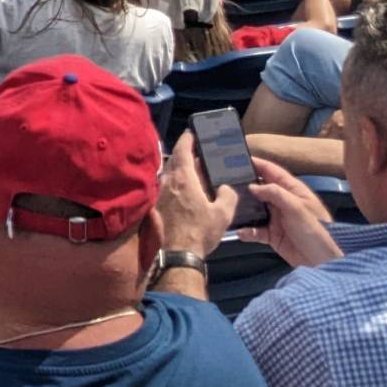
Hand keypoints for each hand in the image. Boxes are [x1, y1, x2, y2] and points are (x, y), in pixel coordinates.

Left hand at [156, 132, 240, 256]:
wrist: (179, 253)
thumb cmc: (201, 231)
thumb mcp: (223, 214)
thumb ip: (228, 196)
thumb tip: (225, 188)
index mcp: (184, 179)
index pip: (182, 150)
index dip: (187, 139)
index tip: (192, 133)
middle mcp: (169, 182)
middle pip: (174, 160)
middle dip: (184, 153)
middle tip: (197, 152)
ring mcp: (161, 193)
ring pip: (170, 173)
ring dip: (180, 169)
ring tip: (194, 171)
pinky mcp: (158, 205)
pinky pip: (167, 186)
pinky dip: (176, 182)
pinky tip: (186, 191)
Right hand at [240, 156, 340, 268]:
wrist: (323, 263)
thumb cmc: (317, 231)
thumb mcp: (297, 208)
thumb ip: (275, 193)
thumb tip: (252, 186)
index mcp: (293, 190)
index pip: (272, 172)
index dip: (257, 164)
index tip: (239, 159)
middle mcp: (283, 202)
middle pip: (260, 189)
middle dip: (245, 186)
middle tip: (226, 184)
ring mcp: (277, 219)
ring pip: (255, 209)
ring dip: (243, 210)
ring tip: (229, 208)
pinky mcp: (273, 235)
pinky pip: (256, 230)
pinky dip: (248, 230)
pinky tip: (241, 232)